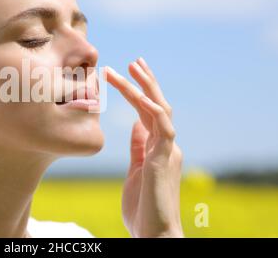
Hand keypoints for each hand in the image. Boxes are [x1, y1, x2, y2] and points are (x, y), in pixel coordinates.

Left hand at [104, 57, 183, 237]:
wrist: (154, 233)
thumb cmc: (143, 206)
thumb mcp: (136, 169)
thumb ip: (138, 147)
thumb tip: (135, 126)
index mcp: (158, 147)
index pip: (149, 112)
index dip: (139, 93)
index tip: (126, 74)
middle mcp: (166, 144)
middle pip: (158, 105)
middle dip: (146, 82)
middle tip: (134, 61)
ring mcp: (168, 150)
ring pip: (160, 110)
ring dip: (146, 87)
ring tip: (132, 67)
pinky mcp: (165, 159)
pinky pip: (163, 128)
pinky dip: (154, 110)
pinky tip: (142, 97)